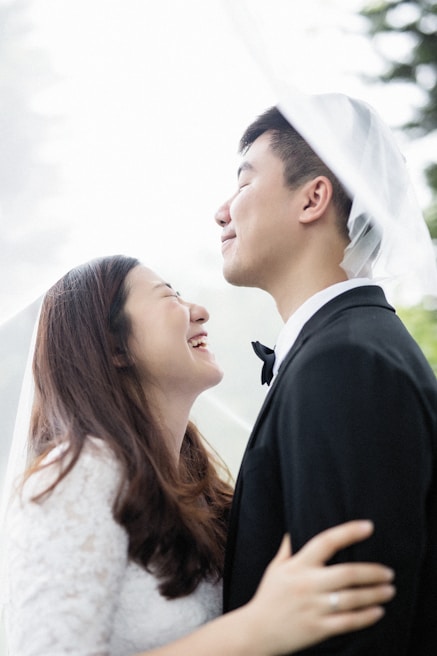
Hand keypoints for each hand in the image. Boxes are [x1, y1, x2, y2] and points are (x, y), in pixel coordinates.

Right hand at [247, 520, 394, 654]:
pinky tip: (378, 611)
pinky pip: (348, 622)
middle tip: (389, 572)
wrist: (257, 631)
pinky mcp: (318, 629)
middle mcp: (308, 584)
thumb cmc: (269, 597)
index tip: (369, 526)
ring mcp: (314, 607)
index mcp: (298, 565)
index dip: (348, 532)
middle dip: (373, 572)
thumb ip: (288, 547)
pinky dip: (366, 617)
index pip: (326, 542)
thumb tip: (296, 526)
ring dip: (375, 594)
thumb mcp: (276, 568)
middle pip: (347, 573)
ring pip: (352, 598)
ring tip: (389, 590)